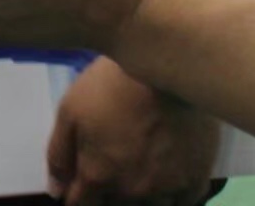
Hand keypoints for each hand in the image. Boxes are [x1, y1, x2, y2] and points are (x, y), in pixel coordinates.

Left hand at [46, 59, 220, 205]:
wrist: (162, 62)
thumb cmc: (110, 83)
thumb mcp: (69, 111)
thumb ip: (59, 156)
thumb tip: (57, 191)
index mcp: (99, 176)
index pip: (82, 205)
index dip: (79, 195)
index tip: (82, 182)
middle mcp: (133, 190)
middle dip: (109, 193)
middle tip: (113, 164)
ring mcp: (167, 186)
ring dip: (141, 196)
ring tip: (141, 171)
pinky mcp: (197, 176)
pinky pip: (184, 202)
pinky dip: (174, 196)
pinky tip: (168, 179)